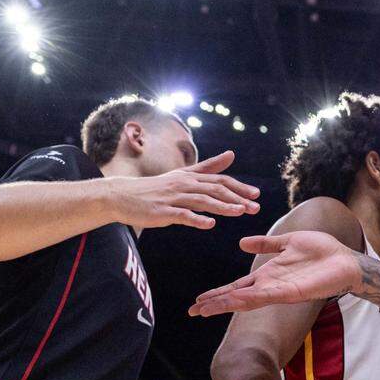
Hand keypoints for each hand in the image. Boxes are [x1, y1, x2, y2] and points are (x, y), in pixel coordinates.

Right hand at [111, 151, 260, 228]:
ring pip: (202, 201)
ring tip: (240, 212)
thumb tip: (231, 155)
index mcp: (190, 177)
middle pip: (215, 190)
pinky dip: (197, 219)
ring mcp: (173, 198)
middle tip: (255, 207)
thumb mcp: (183, 174)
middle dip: (237, 198)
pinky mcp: (163, 212)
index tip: (256, 194)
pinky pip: (182, 215)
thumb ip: (209, 166)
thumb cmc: (156, 187)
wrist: (123, 195)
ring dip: (222, 207)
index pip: (220, 181)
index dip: (239, 187)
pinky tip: (210, 224)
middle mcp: (184, 184)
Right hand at [188, 231, 359, 315]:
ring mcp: (278, 291)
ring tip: (204, 309)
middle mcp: (270, 285)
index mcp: (268, 274)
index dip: (219, 292)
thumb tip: (242, 242)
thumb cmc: (321, 251)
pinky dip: (247, 299)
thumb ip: (266, 243)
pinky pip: (264, 296)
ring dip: (225, 304)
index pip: (238, 286)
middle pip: (236, 297)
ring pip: (245, 300)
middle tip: (193, 311)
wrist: (344, 259)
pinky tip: (232, 301)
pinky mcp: (290, 292)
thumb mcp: (288, 241)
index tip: (199, 299)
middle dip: (215, 304)